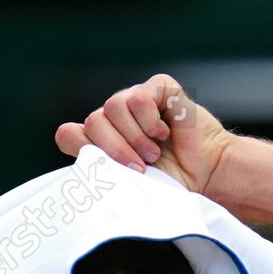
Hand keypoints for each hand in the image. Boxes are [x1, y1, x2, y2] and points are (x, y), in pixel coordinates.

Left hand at [55, 73, 234, 194]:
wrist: (206, 177)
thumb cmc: (170, 185)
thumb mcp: (128, 185)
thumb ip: (96, 167)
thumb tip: (66, 138)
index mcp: (103, 143)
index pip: (69, 134)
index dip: (80, 147)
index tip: (103, 169)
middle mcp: (115, 119)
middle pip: (92, 122)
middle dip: (116, 150)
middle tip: (140, 169)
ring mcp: (136, 101)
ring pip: (113, 106)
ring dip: (135, 137)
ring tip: (154, 154)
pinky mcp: (158, 88)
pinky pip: (138, 98)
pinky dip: (150, 121)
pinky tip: (165, 132)